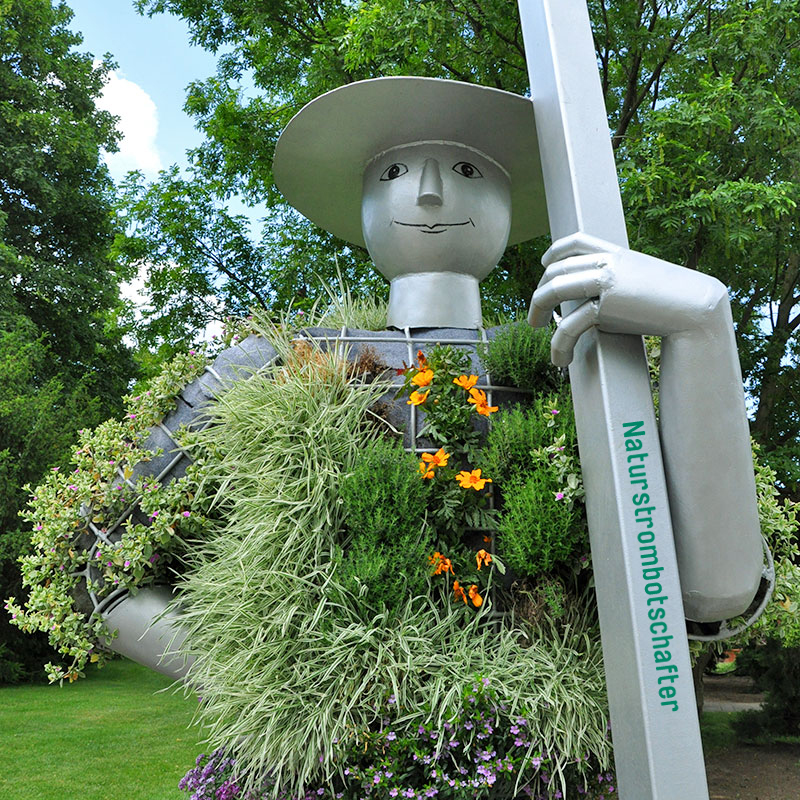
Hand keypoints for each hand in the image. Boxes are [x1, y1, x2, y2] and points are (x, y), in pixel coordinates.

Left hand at [528, 233, 729, 366]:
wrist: (695, 309)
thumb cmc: (670, 301)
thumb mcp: (641, 282)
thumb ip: (617, 283)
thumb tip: (591, 302)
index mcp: (617, 253)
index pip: (576, 241)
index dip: (555, 251)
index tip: (545, 264)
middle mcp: (607, 262)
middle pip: (556, 270)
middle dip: (539, 292)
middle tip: (536, 315)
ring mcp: (605, 281)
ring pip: (554, 290)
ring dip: (537, 309)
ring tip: (535, 326)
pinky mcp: (606, 307)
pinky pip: (570, 325)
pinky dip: (559, 344)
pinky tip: (560, 360)